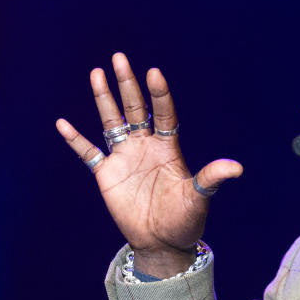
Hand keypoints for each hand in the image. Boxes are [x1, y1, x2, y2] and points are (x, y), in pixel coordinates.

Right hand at [56, 53, 242, 275]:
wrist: (162, 242)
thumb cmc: (185, 221)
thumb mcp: (199, 198)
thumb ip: (211, 179)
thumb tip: (237, 168)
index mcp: (168, 148)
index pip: (162, 114)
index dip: (159, 94)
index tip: (154, 73)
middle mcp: (145, 147)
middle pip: (135, 109)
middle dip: (127, 85)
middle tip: (119, 57)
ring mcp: (125, 158)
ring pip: (111, 122)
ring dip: (103, 99)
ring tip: (96, 73)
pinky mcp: (106, 174)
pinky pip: (88, 153)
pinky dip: (75, 140)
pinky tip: (62, 123)